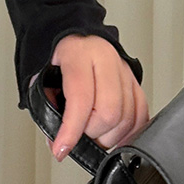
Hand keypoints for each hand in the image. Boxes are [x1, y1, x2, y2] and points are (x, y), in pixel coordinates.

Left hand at [34, 34, 149, 162]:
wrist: (75, 34)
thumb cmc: (57, 56)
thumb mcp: (42, 76)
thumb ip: (47, 107)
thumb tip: (56, 142)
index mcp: (79, 55)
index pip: (80, 98)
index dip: (71, 130)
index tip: (61, 149)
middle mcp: (107, 61)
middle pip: (109, 112)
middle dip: (92, 134)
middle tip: (78, 137)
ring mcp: (125, 71)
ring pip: (128, 117)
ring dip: (109, 137)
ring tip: (92, 135)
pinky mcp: (136, 82)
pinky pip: (141, 115)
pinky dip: (128, 133)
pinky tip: (112, 136)